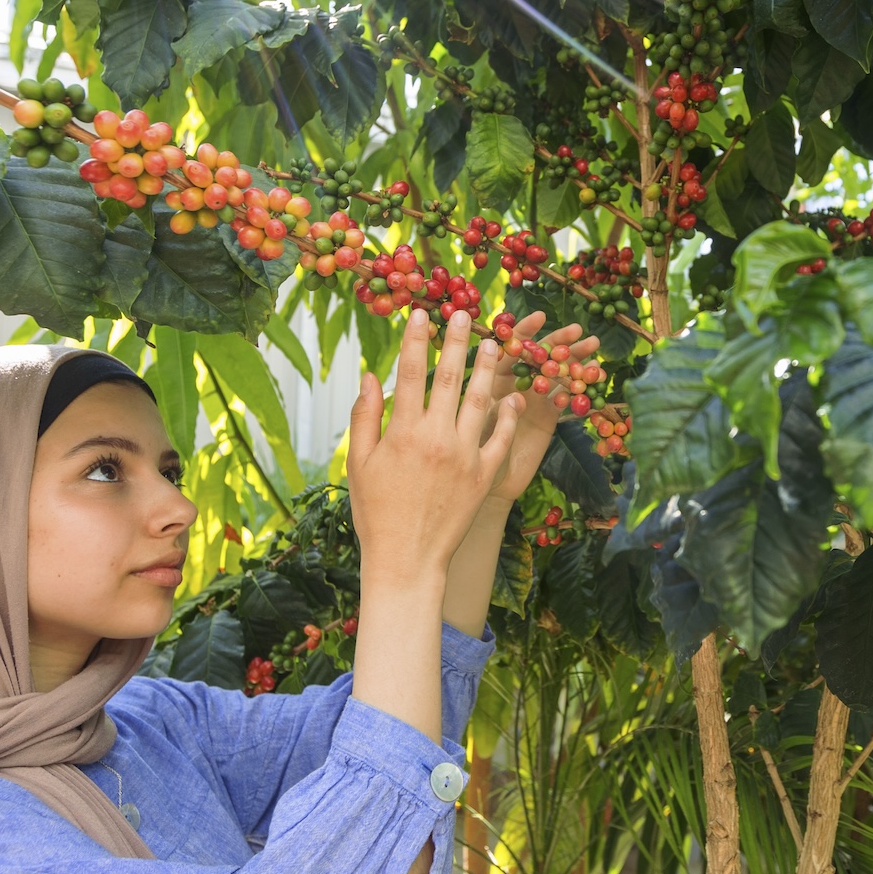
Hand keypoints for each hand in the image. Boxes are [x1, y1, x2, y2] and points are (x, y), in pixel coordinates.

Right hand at [347, 308, 524, 578]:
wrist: (407, 559)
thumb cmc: (376, 513)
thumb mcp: (358, 464)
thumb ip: (365, 418)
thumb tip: (370, 376)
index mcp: (403, 433)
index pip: (409, 373)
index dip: (416, 340)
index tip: (421, 314)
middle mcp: (437, 438)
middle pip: (450, 378)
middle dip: (457, 341)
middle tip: (465, 313)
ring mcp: (465, 456)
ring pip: (482, 400)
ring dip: (489, 368)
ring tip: (496, 344)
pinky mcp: (484, 475)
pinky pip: (500, 438)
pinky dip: (508, 415)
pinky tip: (514, 394)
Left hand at [473, 310, 600, 503]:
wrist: (488, 484)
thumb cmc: (471, 454)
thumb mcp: (480, 429)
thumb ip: (499, 412)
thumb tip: (517, 398)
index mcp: (493, 381)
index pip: (510, 351)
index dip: (524, 334)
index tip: (539, 318)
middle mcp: (515, 386)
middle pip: (538, 357)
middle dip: (558, 342)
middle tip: (577, 330)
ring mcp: (533, 400)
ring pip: (555, 375)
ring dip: (574, 361)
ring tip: (594, 346)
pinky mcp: (548, 418)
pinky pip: (565, 399)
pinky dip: (578, 390)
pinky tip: (593, 378)